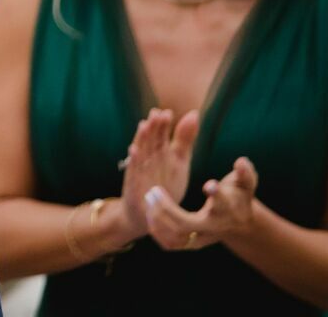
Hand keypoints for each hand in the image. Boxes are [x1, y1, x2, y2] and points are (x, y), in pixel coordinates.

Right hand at [120, 108, 197, 242]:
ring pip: (141, 151)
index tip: (167, 113)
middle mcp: (149, 158)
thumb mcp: (179, 161)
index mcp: (161, 152)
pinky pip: (133, 170)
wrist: (151, 213)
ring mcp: (141, 169)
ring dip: (142, 139)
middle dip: (153, 128)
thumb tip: (194, 113)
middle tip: (157, 114)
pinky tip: (133, 151)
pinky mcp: (134, 182)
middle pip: (151, 140)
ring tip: (144, 126)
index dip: (164, 125)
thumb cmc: (165, 184)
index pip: (161, 134)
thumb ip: (185, 139)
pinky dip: (133, 160)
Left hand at [145, 156, 258, 249]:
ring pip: (175, 236)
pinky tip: (149, 214)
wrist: (240, 224)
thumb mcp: (245, 184)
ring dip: (158, 219)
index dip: (216, 193)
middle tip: (153, 191)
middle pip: (188, 224)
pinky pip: (170, 244)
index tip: (208, 184)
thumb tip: (241, 161)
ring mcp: (202, 238)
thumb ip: (245, 173)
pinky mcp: (192, 244)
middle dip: (167, 209)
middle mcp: (214, 226)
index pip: (223, 202)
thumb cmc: (239, 196)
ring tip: (148, 199)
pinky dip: (157, 231)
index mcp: (228, 209)